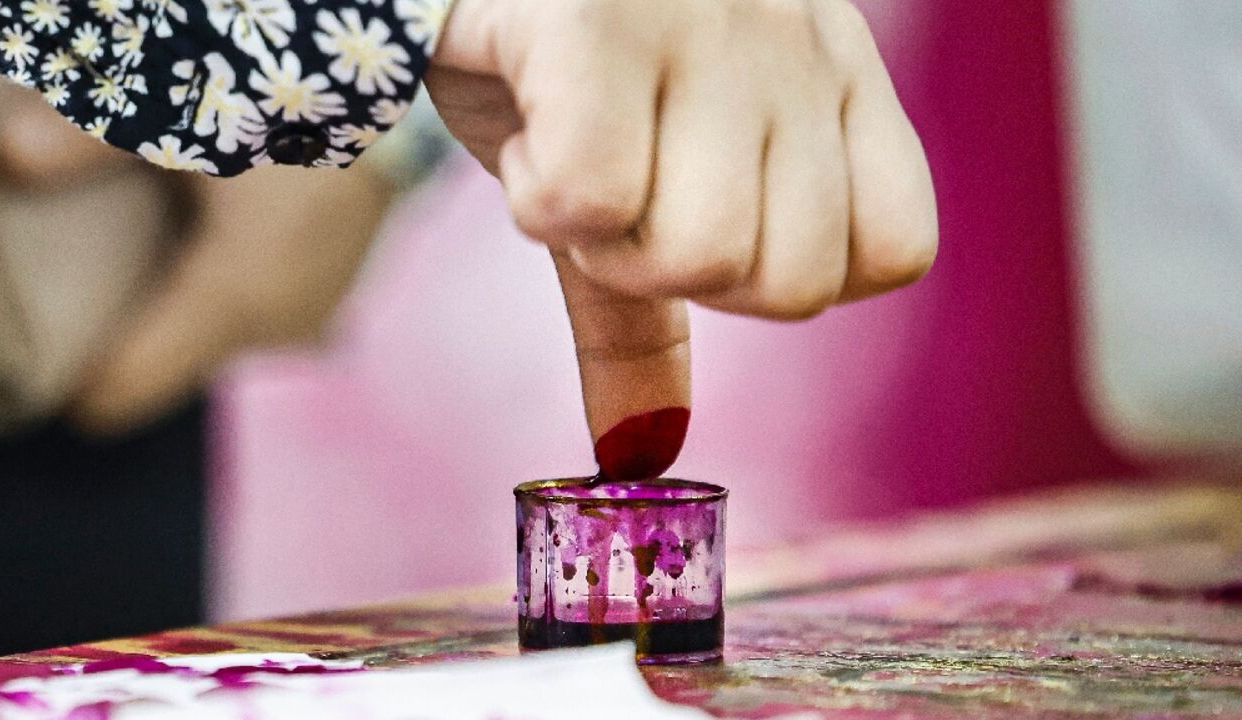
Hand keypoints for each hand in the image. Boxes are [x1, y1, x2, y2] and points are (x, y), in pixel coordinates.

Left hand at [0, 84, 392, 435]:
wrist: (409, 108)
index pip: (127, 387)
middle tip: (109, 268)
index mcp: (236, 299)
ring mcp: (312, 321)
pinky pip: (257, 321)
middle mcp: (277, 329)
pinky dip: (232, 295)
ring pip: (215, 341)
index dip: (79, 380)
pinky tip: (229, 239)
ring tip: (173, 246)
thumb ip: (86, 138)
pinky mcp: (333, 304)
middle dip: (133, 330)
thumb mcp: (185, 112)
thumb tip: (1, 156)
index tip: (53, 359)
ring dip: (186, 310)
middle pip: (170, 362)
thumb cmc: (300, 110)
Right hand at [427, 0, 935, 473]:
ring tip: (569, 142)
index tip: (697, 206)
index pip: (893, 252)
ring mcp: (703, 23)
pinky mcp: (594, 19)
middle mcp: (794, 42)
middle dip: (674, 265)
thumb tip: (644, 453)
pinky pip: (593, 200)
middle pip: (791, 283)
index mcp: (833, 74)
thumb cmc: (564, 61)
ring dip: (601, 235)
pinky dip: (537, 195)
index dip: (785, 271)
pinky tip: (526, 114)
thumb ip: (648, 319)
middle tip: (619, 178)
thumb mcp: (637, 182)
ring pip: (700, 252)